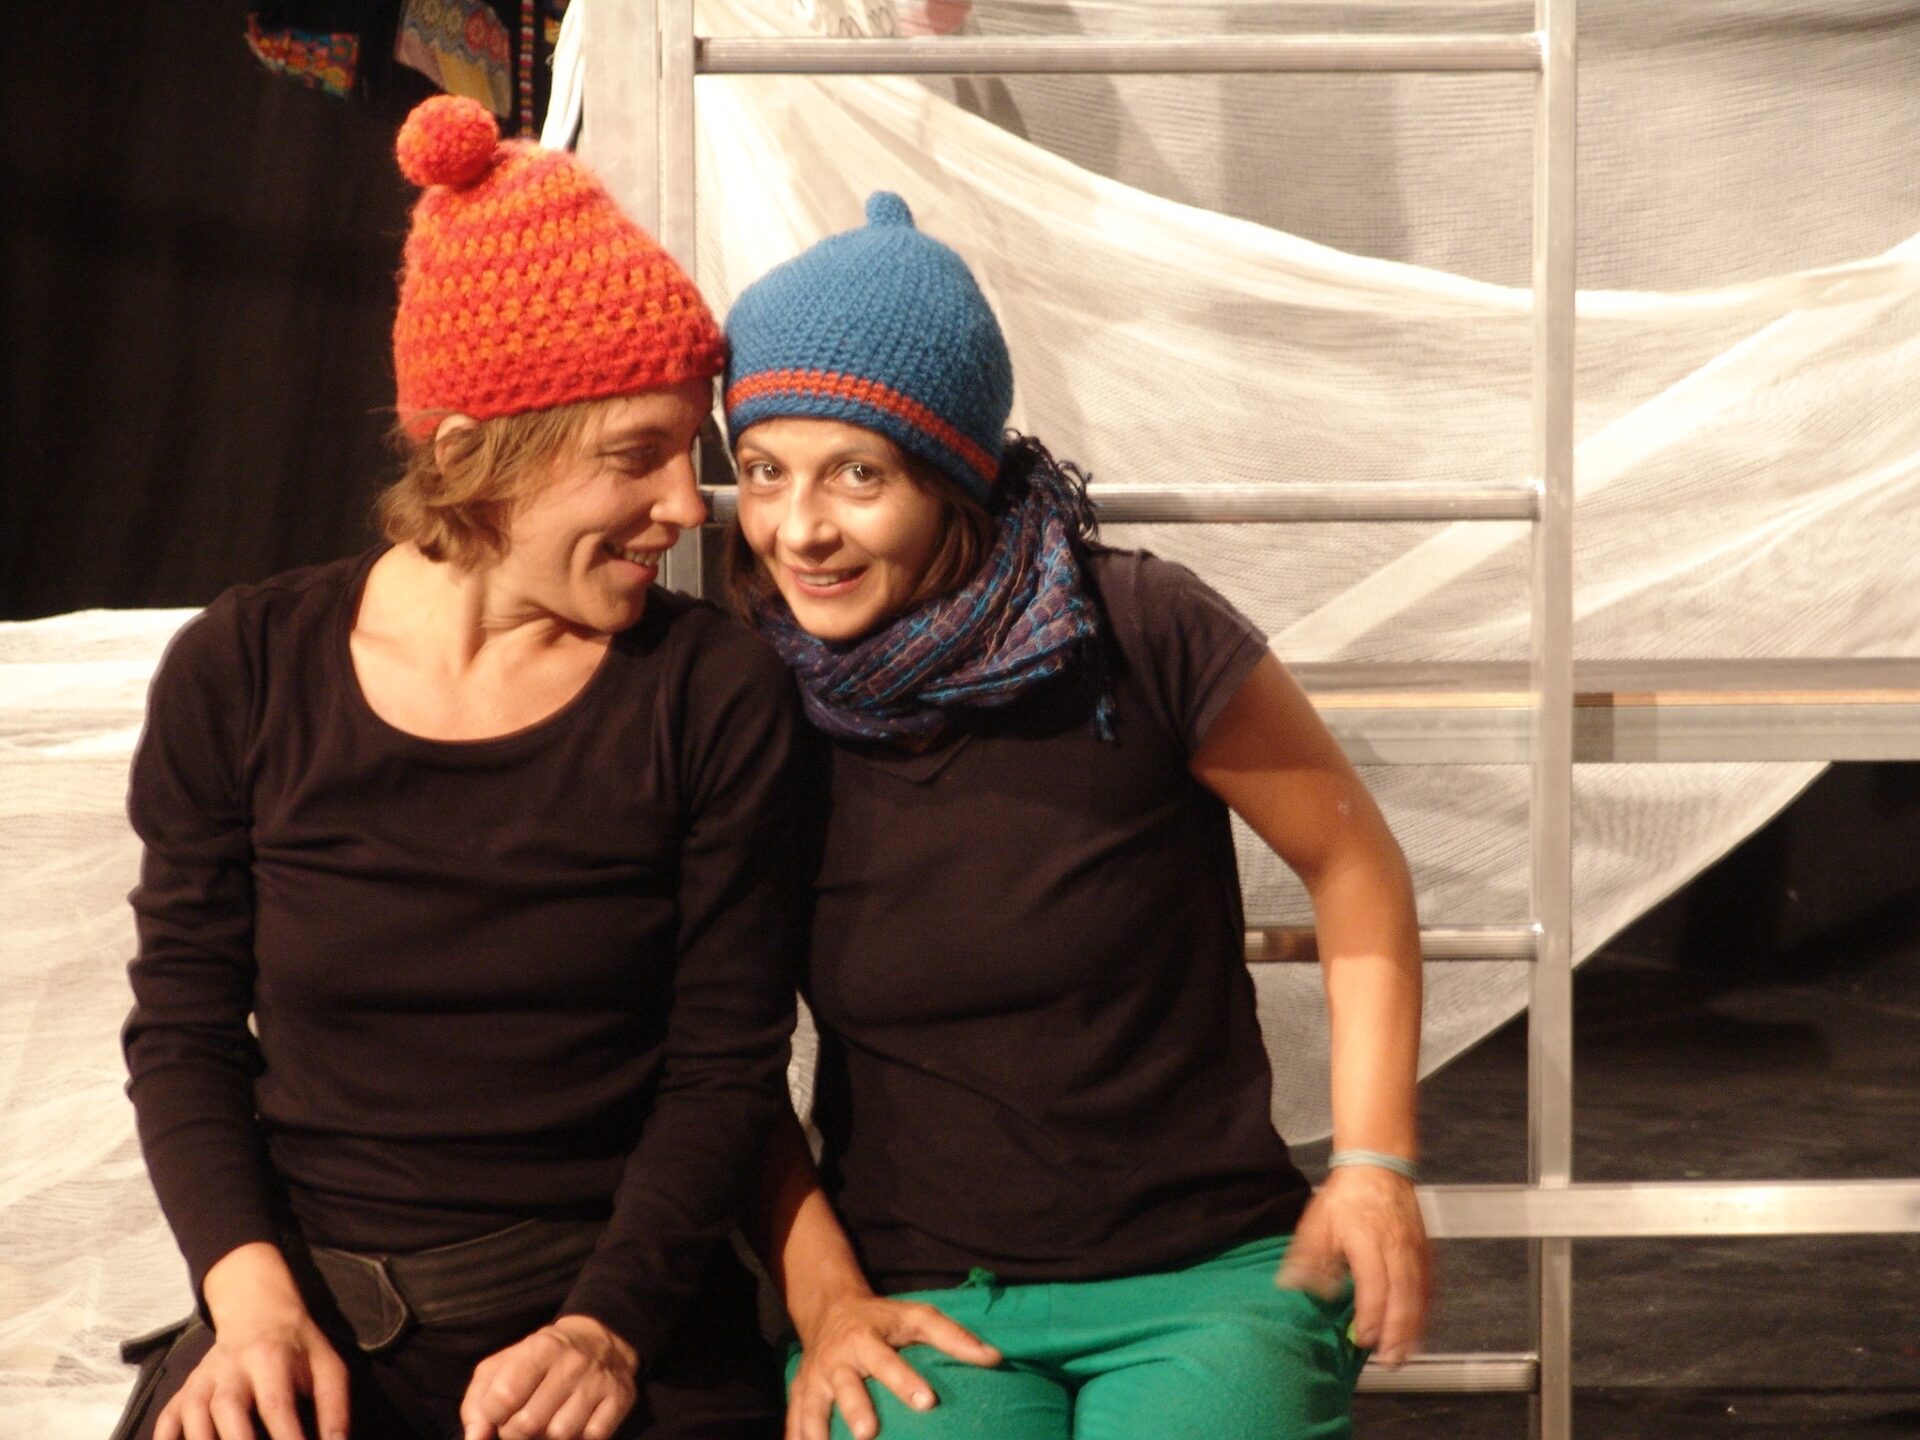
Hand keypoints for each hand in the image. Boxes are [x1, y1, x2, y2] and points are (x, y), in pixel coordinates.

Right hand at [155, 1244, 348, 1439]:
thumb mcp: (328, 1367)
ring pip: (193, 1415)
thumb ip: (334, 1410)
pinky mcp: (185, 1390)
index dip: (286, 1438)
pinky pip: (167, 1418)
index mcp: (271, 1359)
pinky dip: (165, 1438)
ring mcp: (203, 1380)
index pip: (276, 1405)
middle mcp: (232, 1369)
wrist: (258, 1311)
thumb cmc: (299, 1347)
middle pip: (227, 1410)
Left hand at [459, 1314, 638, 1439]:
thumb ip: (479, 1402)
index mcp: (540, 1348)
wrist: (601, 1338)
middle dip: (516, 1433)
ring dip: (547, 1438)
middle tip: (522, 1423)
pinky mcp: (619, 1398)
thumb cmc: (541, 1359)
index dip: (494, 1415)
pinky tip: (575, 1422)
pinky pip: (592, 1438)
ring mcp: (598, 1381)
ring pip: (560, 1435)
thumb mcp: (504, 1365)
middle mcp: (572, 1362)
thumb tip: (475, 1439)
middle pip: (528, 1424)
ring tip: (547, 1422)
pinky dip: (579, 1438)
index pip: (503, 1397)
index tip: (500, 1412)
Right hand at [788, 1294, 999, 1439]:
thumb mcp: (917, 1317)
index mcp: (866, 1339)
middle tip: (869, 1434)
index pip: (887, 1361)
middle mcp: (837, 1360)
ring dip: (816, 1432)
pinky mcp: (799, 1396)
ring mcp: (814, 1380)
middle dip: (855, 1410)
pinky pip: (793, 1423)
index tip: (928, 1401)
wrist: (830, 1310)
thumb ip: (954, 1337)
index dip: (905, 1381)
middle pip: (846, 1387)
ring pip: (812, 1409)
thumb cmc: (883, 1320)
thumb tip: (995, 1358)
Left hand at [1276, 1165, 1430, 1366]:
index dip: (1371, 1314)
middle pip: (1402, 1294)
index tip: (1363, 1337)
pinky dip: (1424, 1311)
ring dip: (1413, 1327)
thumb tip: (1291, 1285)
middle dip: (1397, 1331)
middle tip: (1390, 1360)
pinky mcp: (1424, 1252)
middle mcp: (1396, 1246)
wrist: (1378, 1168)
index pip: (1374, 1283)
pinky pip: (1428, 1286)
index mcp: (1367, 1239)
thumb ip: (1306, 1257)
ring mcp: (1414, 1249)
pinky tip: (1418, 1330)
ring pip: (1419, 1294)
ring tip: (1404, 1353)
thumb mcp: (1317, 1222)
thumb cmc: (1346, 1197)